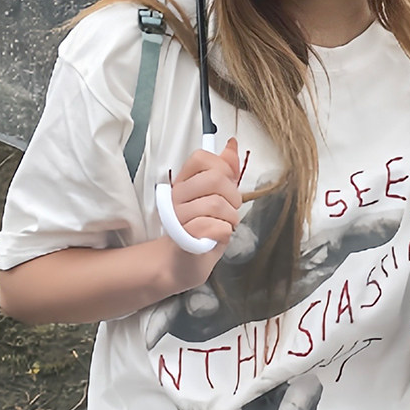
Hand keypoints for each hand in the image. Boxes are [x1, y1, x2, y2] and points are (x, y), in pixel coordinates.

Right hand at [162, 138, 240, 286]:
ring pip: (218, 205)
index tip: (227, 185)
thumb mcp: (215, 197)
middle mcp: (177, 196)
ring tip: (224, 226)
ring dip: (230, 219)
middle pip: (215, 180)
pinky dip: (224, 234)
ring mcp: (178, 216)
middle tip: (230, 210)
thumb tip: (232, 144)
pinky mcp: (184, 236)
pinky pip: (217, 227)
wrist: (180, 264)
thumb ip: (224, 171)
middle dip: (233, 197)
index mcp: (184, 182)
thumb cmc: (200, 230)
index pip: (201, 158)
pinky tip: (216, 238)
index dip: (222, 169)